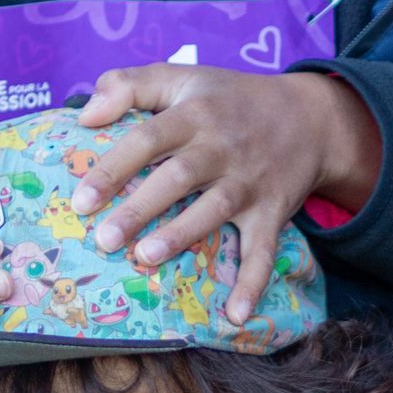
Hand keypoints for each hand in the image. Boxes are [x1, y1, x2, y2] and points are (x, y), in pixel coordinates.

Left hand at [71, 64, 380, 324]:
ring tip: (145, 258)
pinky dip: (252, 283)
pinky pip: (263, 250)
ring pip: (213, 210)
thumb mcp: (183, 77)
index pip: (148, 138)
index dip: (114, 168)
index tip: (81, 200)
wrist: (311, 116)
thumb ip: (130, 85)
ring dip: (181, 236)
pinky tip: (234, 315)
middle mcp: (222, 148)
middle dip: (140, 209)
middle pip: (177, 177)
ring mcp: (249, 182)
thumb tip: (85, 116)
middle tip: (104, 240)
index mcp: (194, 114)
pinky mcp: (272, 212)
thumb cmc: (229, 100)